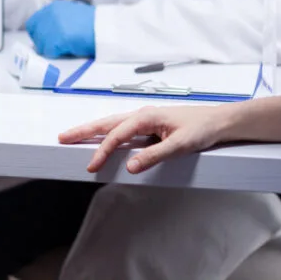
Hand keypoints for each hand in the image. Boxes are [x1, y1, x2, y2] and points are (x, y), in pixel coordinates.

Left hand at [26, 0, 95, 58]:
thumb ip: (57, 20)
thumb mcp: (71, 14)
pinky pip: (49, 51)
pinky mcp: (57, 38)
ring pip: (41, 45)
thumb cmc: (93, 23)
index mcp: (53, 7)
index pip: (32, 23)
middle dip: (43, 43)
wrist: (105, 28)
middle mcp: (49, 14)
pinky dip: (57, 54)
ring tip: (64, 48)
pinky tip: (68, 50)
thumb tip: (47, 33)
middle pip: (35, 35)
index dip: (38, 34)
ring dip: (50, 50)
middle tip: (55, 48)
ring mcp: (52, 26)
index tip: (45, 41)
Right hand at [59, 105, 236, 173]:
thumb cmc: (202, 129)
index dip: (102, 150)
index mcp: (147, 116)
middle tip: (62, 137)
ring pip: (111, 123)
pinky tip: (101, 138)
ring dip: (92, 130)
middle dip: (83, 130)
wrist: (218, 121)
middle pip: (106, 123)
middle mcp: (142, 114)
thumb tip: (131, 166)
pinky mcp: (148, 125)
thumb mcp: (180, 145)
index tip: (91, 164)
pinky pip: (121, 128)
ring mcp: (144, 119)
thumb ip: (154, 156)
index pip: (117, 135)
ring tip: (73, 136)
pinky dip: (106, 132)